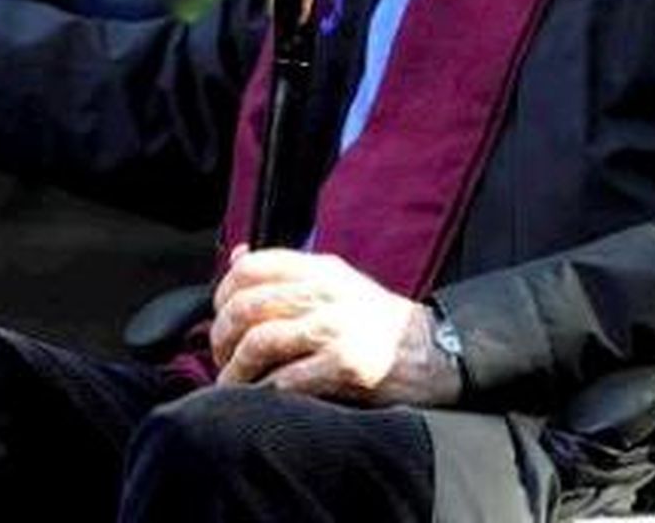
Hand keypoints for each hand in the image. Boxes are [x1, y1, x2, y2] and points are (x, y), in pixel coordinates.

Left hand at [209, 246, 461, 406]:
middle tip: (221, 356)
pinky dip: (264, 391)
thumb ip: (288, 272)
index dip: (222, 292)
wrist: (435, 351)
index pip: (250, 267)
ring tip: (233, 383)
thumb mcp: (336, 281)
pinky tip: (261, 397)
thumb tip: (236, 256)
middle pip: (247, 306)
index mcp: (320, 269)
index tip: (220, 317)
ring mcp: (336, 328)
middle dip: (222, 336)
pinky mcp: (346, 365)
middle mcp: (325, 293)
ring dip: (236, 369)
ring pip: (260, 342)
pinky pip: (286, 379)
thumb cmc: (376, 320)